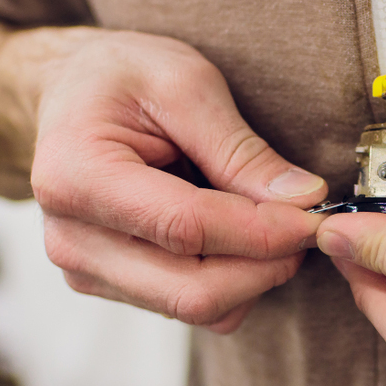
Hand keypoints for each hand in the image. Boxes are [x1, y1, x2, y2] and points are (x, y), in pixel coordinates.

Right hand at [17, 28, 326, 332]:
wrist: (71, 91)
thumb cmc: (123, 76)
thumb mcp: (186, 83)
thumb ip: (240, 149)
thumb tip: (302, 200)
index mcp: (76, 176)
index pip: (186, 229)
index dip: (262, 231)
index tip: (313, 216)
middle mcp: (73, 238)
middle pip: (193, 291)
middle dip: (266, 265)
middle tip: (306, 225)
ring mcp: (87, 269)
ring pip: (198, 308)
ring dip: (253, 275)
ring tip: (270, 221)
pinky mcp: (110, 284)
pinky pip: (189, 307)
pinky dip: (232, 282)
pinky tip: (238, 235)